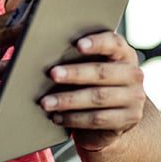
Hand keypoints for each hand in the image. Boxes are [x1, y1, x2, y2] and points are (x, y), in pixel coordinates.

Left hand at [39, 31, 145, 150]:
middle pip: (102, 72)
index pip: (113, 42)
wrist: (112, 115)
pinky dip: (74, 118)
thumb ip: (66, 54)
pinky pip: (98, 119)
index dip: (96, 42)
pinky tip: (57, 117)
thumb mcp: (84, 65)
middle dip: (74, 73)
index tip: (77, 44)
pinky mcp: (128, 119)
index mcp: (122, 53)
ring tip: (45, 102)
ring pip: (98, 97)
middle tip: (52, 74)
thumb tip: (27, 48)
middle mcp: (132, 73)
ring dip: (68, 100)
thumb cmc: (89, 82)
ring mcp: (134, 98)